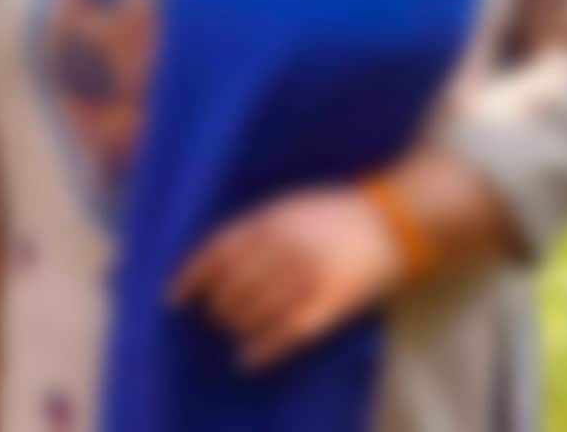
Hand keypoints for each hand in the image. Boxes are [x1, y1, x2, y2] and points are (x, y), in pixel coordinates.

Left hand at [168, 184, 405, 371]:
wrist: (393, 219)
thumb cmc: (335, 211)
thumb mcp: (290, 205)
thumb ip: (256, 227)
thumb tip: (217, 260)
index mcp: (271, 219)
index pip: (217, 253)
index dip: (191, 279)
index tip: (173, 299)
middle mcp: (285, 246)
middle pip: (232, 289)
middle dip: (217, 308)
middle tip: (216, 316)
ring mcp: (308, 275)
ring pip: (255, 313)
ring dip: (237, 328)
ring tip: (235, 332)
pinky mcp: (331, 302)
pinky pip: (288, 333)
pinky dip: (264, 350)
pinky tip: (248, 360)